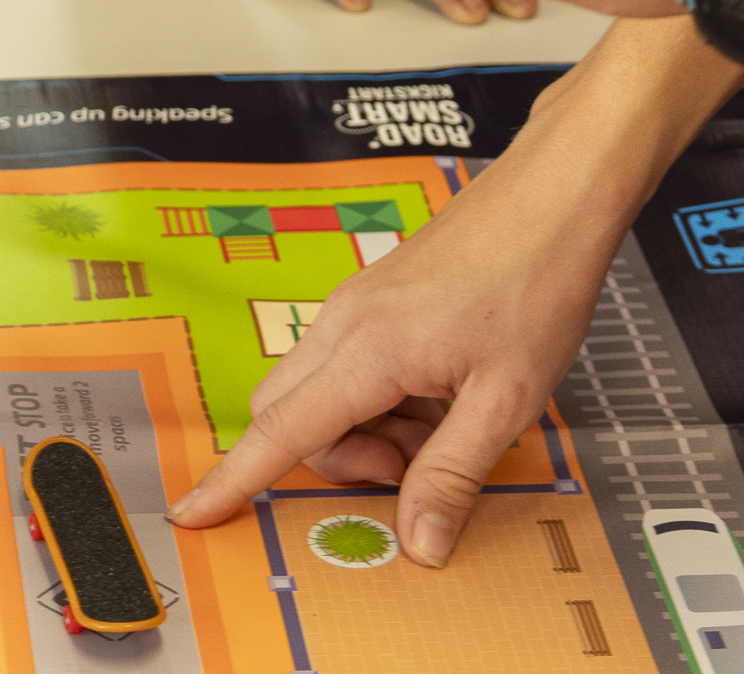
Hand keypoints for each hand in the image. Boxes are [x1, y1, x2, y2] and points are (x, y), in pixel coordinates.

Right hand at [170, 79, 662, 566]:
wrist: (551, 197)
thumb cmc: (535, 284)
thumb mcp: (506, 400)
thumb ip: (452, 475)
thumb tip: (417, 546)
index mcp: (366, 351)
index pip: (279, 432)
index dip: (233, 480)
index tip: (192, 514)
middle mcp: (345, 324)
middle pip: (288, 415)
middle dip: (335, 461)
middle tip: (413, 469)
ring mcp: (357, 306)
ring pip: (320, 393)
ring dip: (366, 431)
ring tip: (446, 427)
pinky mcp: (376, 299)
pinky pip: (350, 366)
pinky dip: (381, 400)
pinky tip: (444, 395)